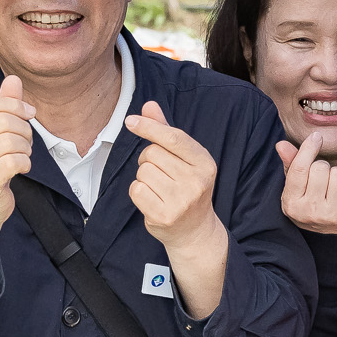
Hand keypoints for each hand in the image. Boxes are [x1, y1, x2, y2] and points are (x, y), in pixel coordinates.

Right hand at [0, 73, 34, 231]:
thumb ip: (1, 107)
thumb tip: (13, 78)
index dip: (12, 104)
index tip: (29, 113)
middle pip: (2, 121)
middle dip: (23, 129)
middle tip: (26, 142)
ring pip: (11, 141)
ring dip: (25, 148)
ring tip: (22, 156)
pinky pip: (14, 161)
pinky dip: (25, 163)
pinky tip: (21, 169)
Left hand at [128, 101, 221, 250]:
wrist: (194, 230)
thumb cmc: (187, 188)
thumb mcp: (185, 159)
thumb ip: (167, 133)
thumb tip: (149, 106)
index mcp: (205, 163)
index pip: (173, 138)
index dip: (150, 127)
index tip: (131, 121)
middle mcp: (196, 181)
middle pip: (153, 153)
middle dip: (148, 159)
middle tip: (161, 173)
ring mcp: (181, 201)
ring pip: (142, 171)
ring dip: (143, 177)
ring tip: (159, 188)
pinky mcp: (164, 215)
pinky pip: (136, 190)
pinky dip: (138, 192)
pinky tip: (152, 199)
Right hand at [275, 135, 336, 235]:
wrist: (327, 231)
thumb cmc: (309, 201)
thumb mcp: (295, 186)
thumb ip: (291, 164)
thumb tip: (282, 144)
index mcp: (292, 204)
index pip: (300, 169)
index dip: (308, 149)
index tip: (316, 137)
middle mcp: (310, 212)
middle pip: (321, 168)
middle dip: (323, 167)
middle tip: (322, 180)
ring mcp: (332, 216)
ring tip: (333, 188)